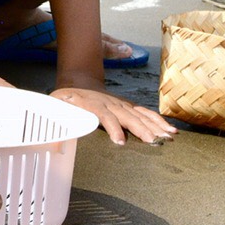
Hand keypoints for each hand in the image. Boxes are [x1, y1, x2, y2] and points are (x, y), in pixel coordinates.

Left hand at [50, 84, 173, 144]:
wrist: (77, 82)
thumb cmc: (66, 100)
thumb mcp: (57, 107)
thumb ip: (57, 120)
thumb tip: (54, 139)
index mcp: (93, 105)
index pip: (105, 116)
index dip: (112, 127)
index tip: (119, 141)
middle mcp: (110, 104)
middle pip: (127, 116)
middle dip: (141, 129)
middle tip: (153, 142)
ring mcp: (121, 104)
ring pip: (140, 115)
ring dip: (154, 125)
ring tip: (168, 136)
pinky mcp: (128, 106)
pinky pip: (145, 113)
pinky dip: (157, 120)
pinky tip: (170, 129)